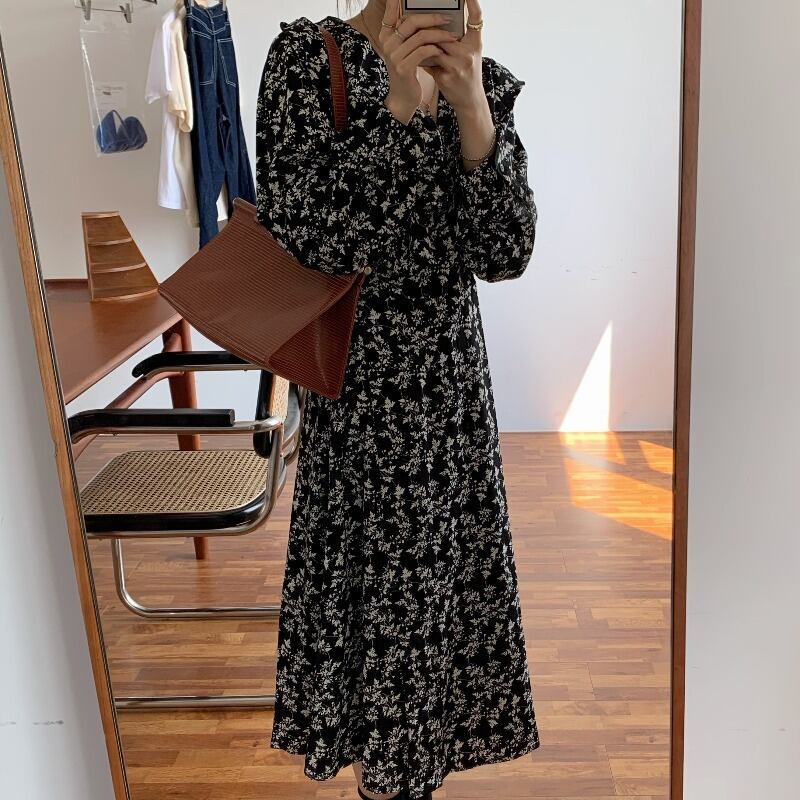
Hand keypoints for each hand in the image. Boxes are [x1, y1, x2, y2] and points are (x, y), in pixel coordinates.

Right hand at [380, 0, 459, 123]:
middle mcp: (388, 43)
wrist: (403, 97)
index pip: (391, 12)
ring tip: (451, 37)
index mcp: (386, 35)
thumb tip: (425, 14)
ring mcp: (395, 56)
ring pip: (420, 36)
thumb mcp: (405, 50)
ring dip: (439, 35)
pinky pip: (423, 51)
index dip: (396, 1)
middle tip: (447, 18)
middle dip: (432, 18)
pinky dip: (435, 49)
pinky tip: (442, 51)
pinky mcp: (404, 68)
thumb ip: (409, 34)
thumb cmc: (408, 71)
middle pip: (411, 21)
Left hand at [422, 0, 487, 115]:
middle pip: (444, 33)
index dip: (473, 2)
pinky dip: (422, 59)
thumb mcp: (469, 54)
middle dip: (430, 28)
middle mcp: (469, 53)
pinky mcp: (447, 77)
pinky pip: (429, 62)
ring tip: (414, 41)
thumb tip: (436, 26)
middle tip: (417, 22)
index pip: (476, 18)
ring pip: (434, 46)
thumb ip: (458, 41)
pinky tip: (417, 58)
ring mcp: (458, 65)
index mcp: (476, 43)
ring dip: (423, 44)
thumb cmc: (467, 74)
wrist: (470, 101)